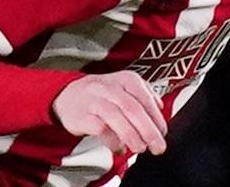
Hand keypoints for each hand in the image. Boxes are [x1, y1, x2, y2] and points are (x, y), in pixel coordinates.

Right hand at [51, 71, 166, 154]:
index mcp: (124, 79)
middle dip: (148, 130)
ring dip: (131, 135)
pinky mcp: (82, 116)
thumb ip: (144, 96)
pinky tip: (119, 148)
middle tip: (157, 147)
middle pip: (132, 108)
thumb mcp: (124, 88)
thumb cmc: (101, 96)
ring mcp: (94, 100)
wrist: (67, 96)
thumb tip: (160, 109)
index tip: (162, 133)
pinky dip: (112, 141)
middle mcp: (109, 87)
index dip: (156, 117)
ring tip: (140, 148)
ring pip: (115, 116)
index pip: (144, 97)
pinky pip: (99, 129)